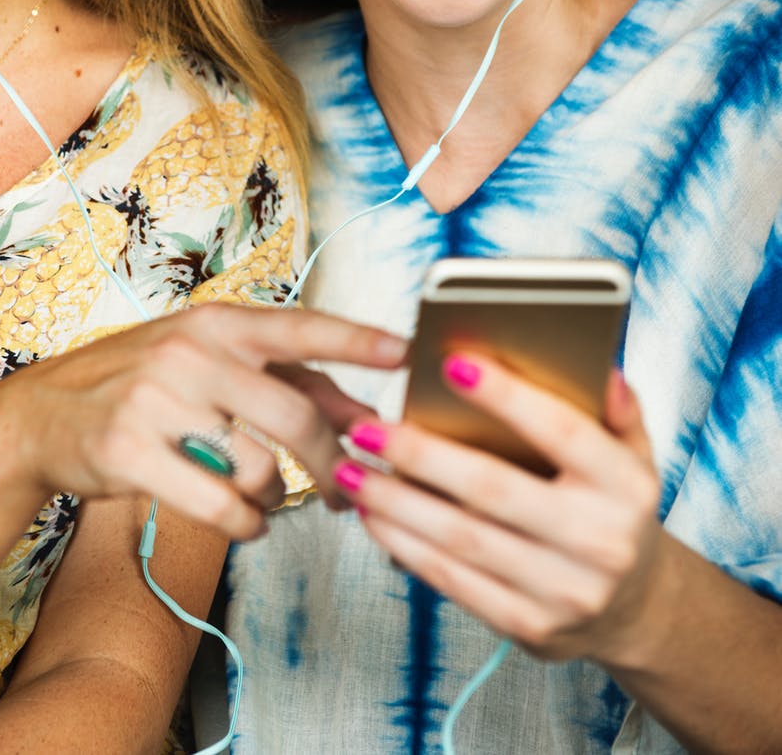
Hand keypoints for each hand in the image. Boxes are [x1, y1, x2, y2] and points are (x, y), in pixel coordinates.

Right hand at [7, 303, 405, 539]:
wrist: (42, 415)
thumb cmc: (144, 383)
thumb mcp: (211, 364)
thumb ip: (288, 381)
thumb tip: (364, 418)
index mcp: (217, 322)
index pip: (299, 327)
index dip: (357, 339)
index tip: (406, 350)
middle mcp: (190, 352)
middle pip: (293, 413)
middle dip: (331, 459)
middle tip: (346, 488)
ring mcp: (156, 400)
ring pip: (258, 466)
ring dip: (279, 498)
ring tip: (267, 501)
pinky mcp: (129, 452)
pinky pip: (219, 505)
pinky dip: (246, 525)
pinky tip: (244, 521)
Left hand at [334, 355, 661, 664]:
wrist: (636, 607)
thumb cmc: (614, 507)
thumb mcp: (634, 453)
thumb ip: (617, 408)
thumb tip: (599, 366)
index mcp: (627, 486)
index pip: (563, 432)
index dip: (507, 397)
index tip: (451, 362)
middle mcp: (602, 541)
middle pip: (494, 489)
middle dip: (421, 456)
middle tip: (368, 427)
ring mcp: (565, 591)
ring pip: (463, 539)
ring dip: (397, 503)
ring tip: (353, 469)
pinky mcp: (531, 626)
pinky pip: (455, 582)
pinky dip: (406, 546)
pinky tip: (373, 515)